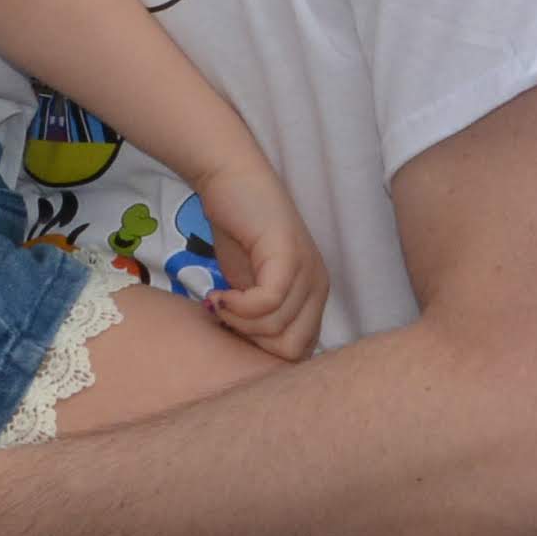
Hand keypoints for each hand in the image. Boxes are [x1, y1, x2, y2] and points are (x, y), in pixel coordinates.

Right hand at [188, 154, 329, 363]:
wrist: (230, 178)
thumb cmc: (237, 231)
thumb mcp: (248, 287)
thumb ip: (259, 319)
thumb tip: (252, 357)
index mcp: (313, 298)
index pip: (299, 355)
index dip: (260, 352)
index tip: (231, 330)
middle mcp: (318, 287)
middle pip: (292, 350)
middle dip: (252, 343)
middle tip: (224, 318)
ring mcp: (308, 271)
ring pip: (277, 329)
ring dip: (238, 322)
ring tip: (218, 300)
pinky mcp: (289, 256)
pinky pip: (268, 303)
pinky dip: (237, 307)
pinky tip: (217, 294)